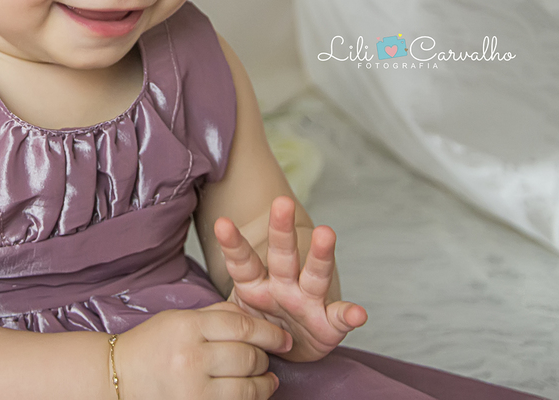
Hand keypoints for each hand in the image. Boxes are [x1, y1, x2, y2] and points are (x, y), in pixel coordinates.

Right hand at [113, 302, 290, 398]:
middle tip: (265, 357)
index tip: (283, 339)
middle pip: (248, 357)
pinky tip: (254, 392)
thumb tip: (257, 321)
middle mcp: (191, 358)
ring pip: (247, 387)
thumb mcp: (180, 319)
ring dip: (263, 383)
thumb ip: (218, 315)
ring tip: (266, 379)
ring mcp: (193, 389)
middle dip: (263, 358)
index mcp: (187, 327)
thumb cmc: (152, 345)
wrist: (120, 376)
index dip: (269, 333)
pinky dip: (250, 399)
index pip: (241, 326)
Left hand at [214, 196, 367, 361]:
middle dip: (280, 230)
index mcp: (256, 284)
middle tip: (281, 203)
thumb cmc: (259, 328)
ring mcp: (307, 302)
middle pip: (282, 255)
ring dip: (320, 253)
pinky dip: (349, 315)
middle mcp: (283, 286)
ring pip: (314, 274)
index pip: (243, 261)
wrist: (285, 354)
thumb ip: (227, 313)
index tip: (221, 223)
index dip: (232, 244)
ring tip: (325, 233)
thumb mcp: (237, 318)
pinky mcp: (328, 325)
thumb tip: (199, 324)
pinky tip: (359, 313)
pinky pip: (340, 318)